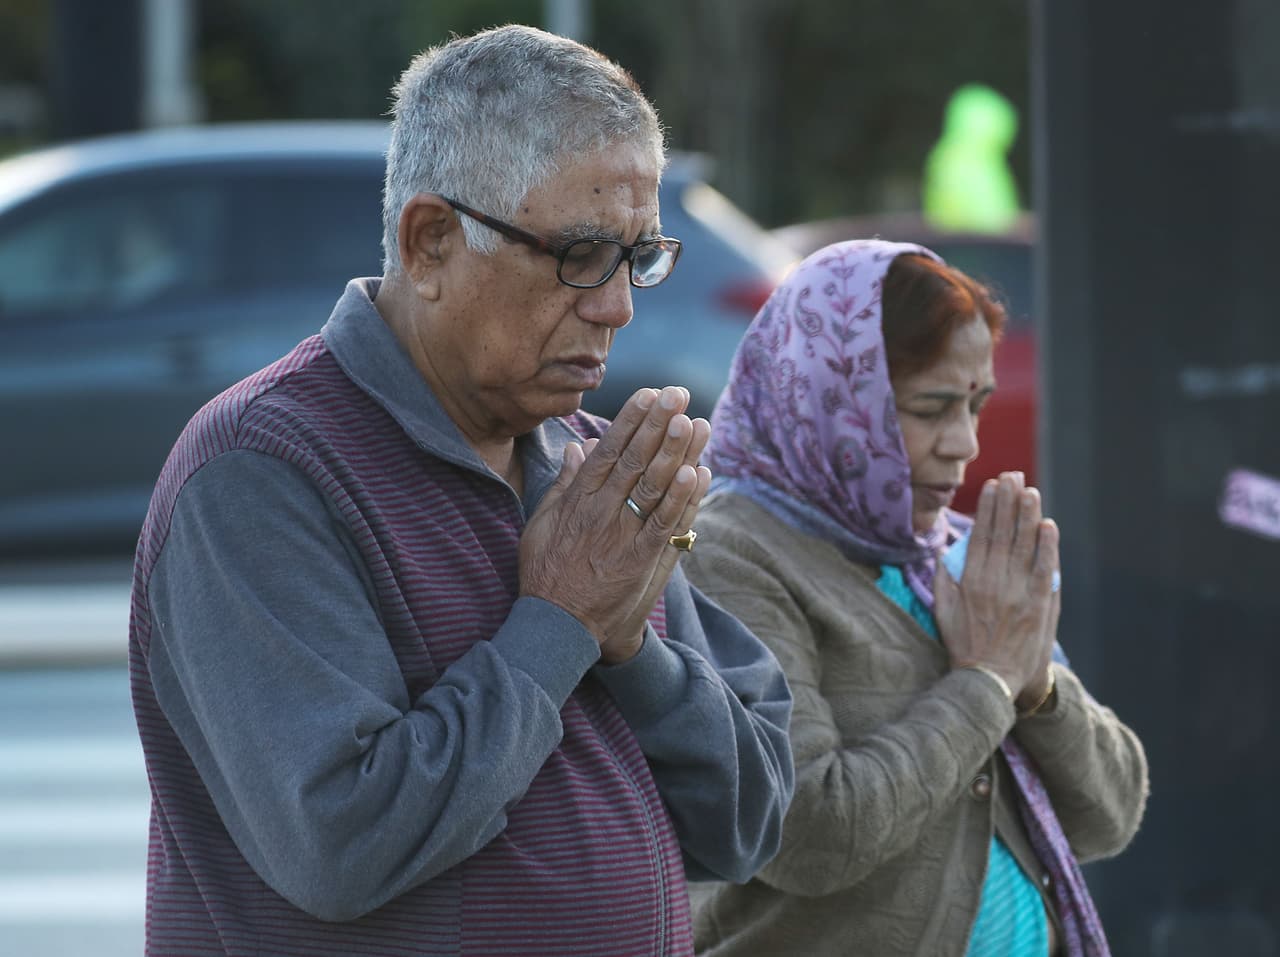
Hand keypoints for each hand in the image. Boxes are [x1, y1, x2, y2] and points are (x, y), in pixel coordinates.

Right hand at [519, 386, 711, 663]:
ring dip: (676, 453)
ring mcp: (622, 537)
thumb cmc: (546, 574)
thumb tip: (577, 446)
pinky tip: (698, 473)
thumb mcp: (541, 524)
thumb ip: (562, 484)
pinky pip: (665, 526)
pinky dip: (683, 499)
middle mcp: (601, 513)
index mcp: (578, 501)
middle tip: (678, 394)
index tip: (649, 394)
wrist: (556, 627)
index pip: (609, 450)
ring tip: (695, 422)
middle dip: (658, 424)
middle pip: (635, 461)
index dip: (631, 420)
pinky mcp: (640, 562)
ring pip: (654, 487)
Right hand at [934, 471, 1059, 705]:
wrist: (990, 680)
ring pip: (1024, 546)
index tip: (992, 486)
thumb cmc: (964, 645)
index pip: (980, 535)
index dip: (988, 508)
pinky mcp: (1038, 605)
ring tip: (1030, 491)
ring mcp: (1019, 593)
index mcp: (970, 582)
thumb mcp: (942, 612)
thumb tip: (944, 550)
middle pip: (1003, 533)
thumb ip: (944, 579)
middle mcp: (994, 583)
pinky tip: (1048, 526)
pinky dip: (1047, 546)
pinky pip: (1044, 569)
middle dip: (1009, 502)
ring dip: (1028, 516)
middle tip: (1013, 476)